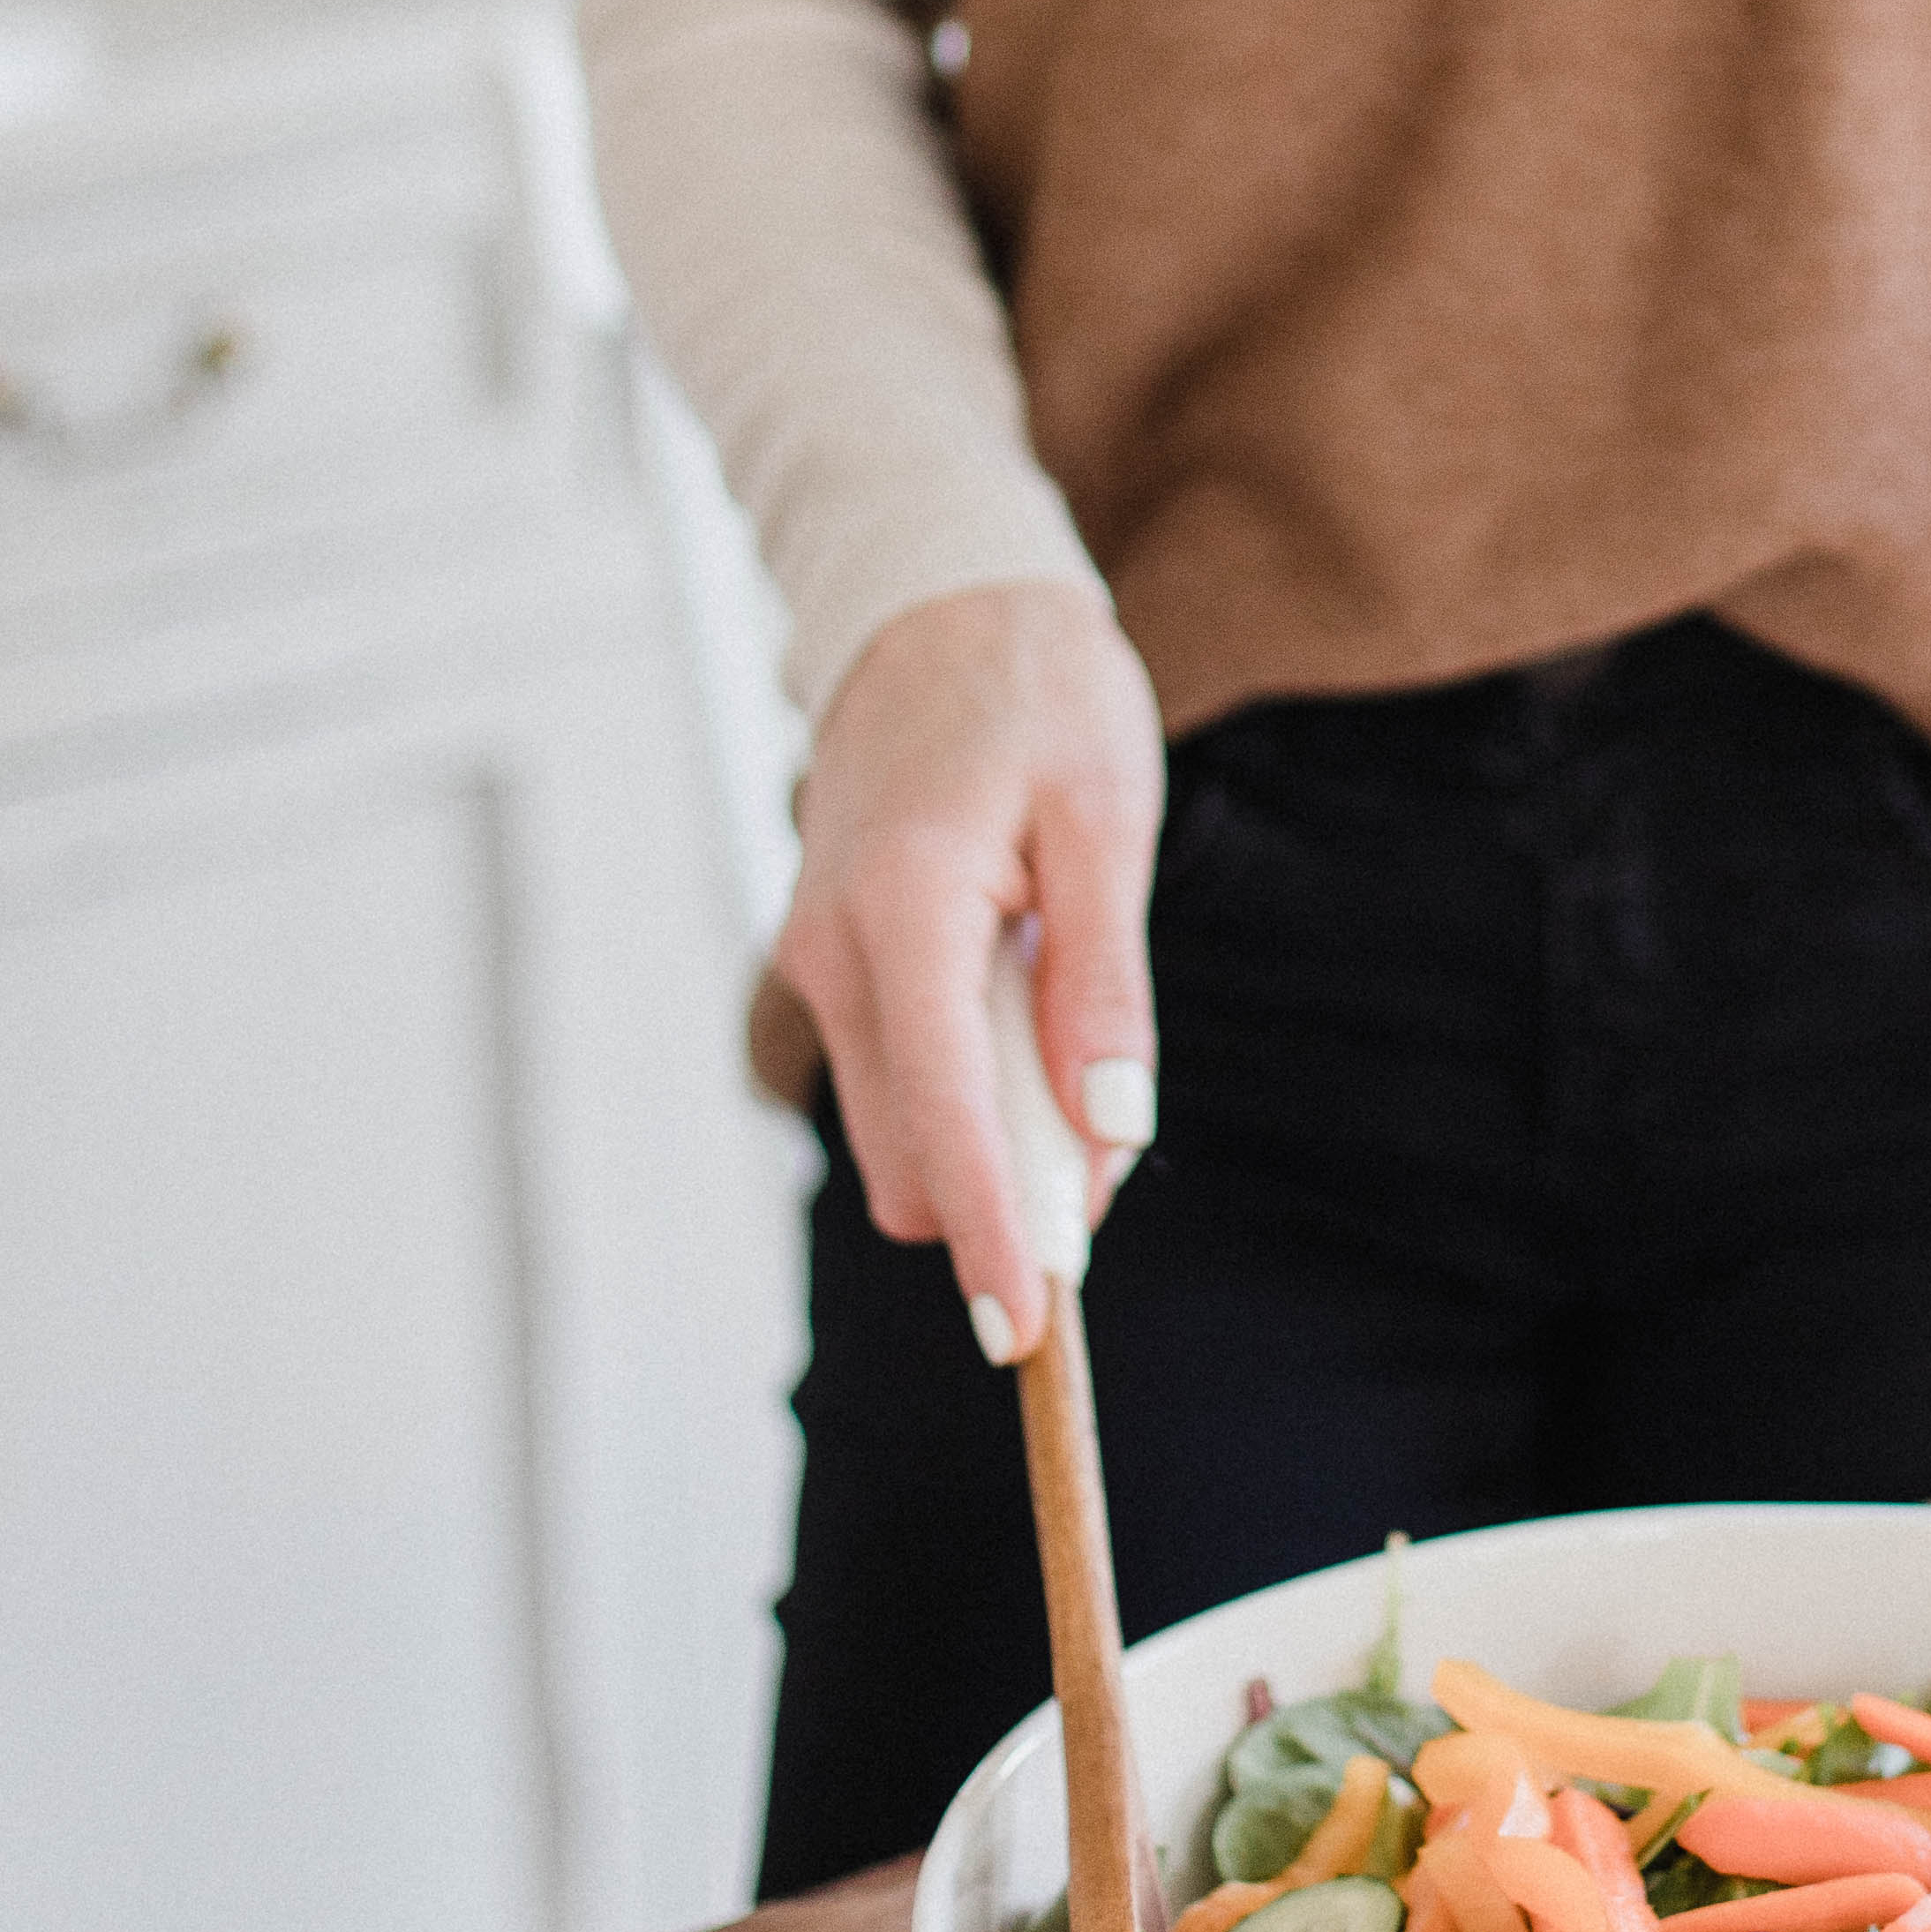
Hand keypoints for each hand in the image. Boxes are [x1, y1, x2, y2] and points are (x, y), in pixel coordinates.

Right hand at [772, 578, 1167, 1360]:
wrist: (938, 600)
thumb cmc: (1036, 691)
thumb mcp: (1106, 816)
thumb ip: (1102, 978)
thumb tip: (1109, 1127)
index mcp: (904, 911)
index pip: (939, 1122)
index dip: (990, 1236)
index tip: (1026, 1331)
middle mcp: (837, 950)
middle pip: (910, 1156)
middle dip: (1007, 1191)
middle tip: (1106, 1132)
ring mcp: (822, 959)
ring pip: (901, 1124)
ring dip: (990, 1137)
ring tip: (1074, 1049)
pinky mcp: (836, 960)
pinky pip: (901, 1068)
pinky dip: (967, 1085)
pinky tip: (1026, 1012)